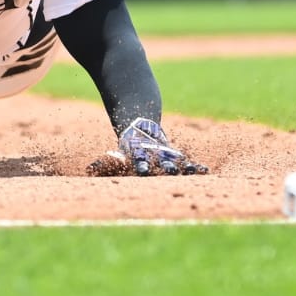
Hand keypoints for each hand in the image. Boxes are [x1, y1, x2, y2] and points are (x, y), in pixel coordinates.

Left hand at [89, 118, 207, 176]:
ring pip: (175, 160)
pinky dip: (194, 165)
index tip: (141, 171)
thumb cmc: (129, 144)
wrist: (142, 122)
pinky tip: (206, 172)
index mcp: (139, 153)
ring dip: (183, 168)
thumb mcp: (119, 151)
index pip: (139, 160)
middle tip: (171, 173)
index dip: (141, 166)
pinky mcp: (174, 154)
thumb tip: (89, 170)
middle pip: (160, 161)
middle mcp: (153, 154)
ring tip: (193, 173)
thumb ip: (105, 162)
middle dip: (165, 167)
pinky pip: (186, 161)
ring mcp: (165, 153)